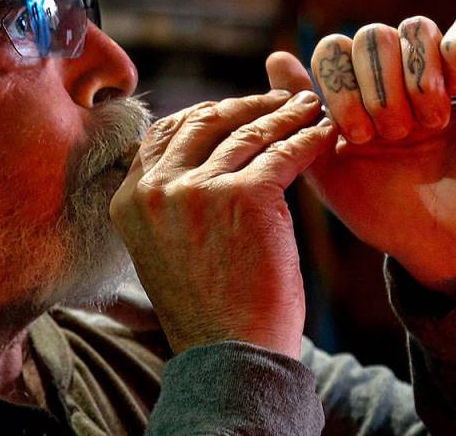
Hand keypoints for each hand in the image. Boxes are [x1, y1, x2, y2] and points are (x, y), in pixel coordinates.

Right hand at [109, 90, 336, 357]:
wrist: (231, 355)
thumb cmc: (208, 308)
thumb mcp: (166, 247)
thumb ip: (172, 199)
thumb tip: (201, 155)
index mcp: (131, 199)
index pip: (166, 133)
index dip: (207, 113)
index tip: (237, 109)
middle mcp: (157, 187)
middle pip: (205, 121)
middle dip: (247, 105)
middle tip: (279, 99)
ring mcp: (199, 188)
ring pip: (249, 133)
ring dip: (285, 114)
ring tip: (309, 107)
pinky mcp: (245, 195)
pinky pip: (284, 152)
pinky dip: (309, 139)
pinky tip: (325, 134)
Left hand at [266, 15, 455, 288]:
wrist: (444, 240)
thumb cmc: (385, 209)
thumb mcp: (329, 167)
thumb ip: (300, 117)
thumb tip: (276, 59)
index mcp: (356, 89)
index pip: (334, 48)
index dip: (341, 86)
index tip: (357, 136)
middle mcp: (395, 73)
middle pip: (372, 35)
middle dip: (378, 89)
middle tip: (393, 135)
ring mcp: (439, 71)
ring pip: (415, 29)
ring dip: (416, 80)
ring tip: (428, 125)